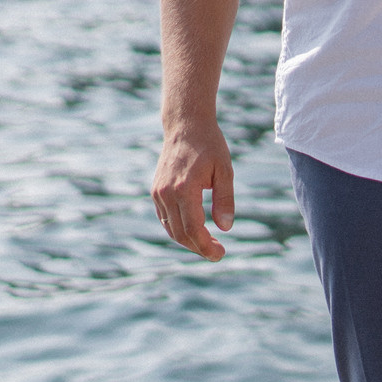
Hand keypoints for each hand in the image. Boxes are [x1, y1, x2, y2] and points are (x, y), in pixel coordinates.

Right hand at [153, 118, 234, 260]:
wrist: (185, 126)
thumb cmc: (210, 145)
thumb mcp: (224, 170)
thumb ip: (225, 199)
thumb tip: (226, 228)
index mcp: (184, 189)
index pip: (193, 229)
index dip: (206, 246)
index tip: (220, 254)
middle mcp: (166, 194)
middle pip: (180, 233)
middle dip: (199, 247)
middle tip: (217, 253)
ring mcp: (158, 193)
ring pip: (170, 229)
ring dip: (188, 241)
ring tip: (209, 244)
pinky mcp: (156, 191)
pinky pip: (165, 218)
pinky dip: (178, 229)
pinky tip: (195, 230)